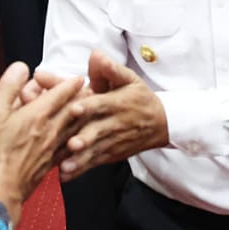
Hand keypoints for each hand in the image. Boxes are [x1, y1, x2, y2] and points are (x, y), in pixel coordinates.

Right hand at [0, 62, 85, 226]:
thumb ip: (7, 88)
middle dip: (81, 100)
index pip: (60, 94)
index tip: (79, 78)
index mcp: (38, 114)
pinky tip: (75, 143)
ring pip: (73, 130)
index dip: (70, 84)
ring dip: (81, 119)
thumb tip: (21, 67)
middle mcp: (50, 131)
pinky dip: (74, 142)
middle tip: (91, 93)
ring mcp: (52, 150)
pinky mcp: (48, 167)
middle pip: (72, 111)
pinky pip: (67, 150)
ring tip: (87, 113)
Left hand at [58, 50, 169, 180]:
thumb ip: (110, 69)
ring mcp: (113, 142)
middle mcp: (115, 123)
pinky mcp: (110, 155)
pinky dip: (81, 169)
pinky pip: (95, 162)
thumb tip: (95, 54)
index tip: (74, 108)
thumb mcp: (130, 79)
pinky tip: (66, 175)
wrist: (162, 124)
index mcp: (117, 102)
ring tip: (66, 165)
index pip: (102, 103)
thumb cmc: (139, 97)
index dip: (89, 106)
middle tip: (70, 144)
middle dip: (84, 138)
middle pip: (98, 131)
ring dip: (81, 159)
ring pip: (96, 150)